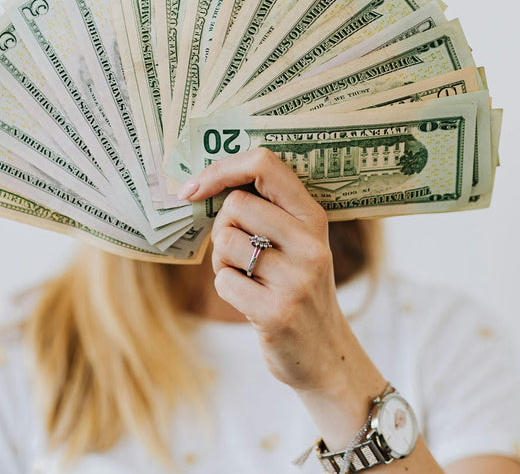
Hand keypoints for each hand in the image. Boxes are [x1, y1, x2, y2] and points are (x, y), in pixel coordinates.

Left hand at [179, 148, 385, 399]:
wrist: (324, 354)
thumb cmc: (296, 288)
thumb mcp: (298, 243)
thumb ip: (267, 211)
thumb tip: (202, 184)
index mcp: (313, 217)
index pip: (265, 164)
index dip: (222, 169)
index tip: (195, 188)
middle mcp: (310, 243)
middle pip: (235, 204)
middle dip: (222, 229)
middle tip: (238, 254)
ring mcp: (296, 278)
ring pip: (225, 242)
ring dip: (222, 262)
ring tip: (248, 279)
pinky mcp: (277, 312)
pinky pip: (223, 282)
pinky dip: (226, 289)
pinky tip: (250, 301)